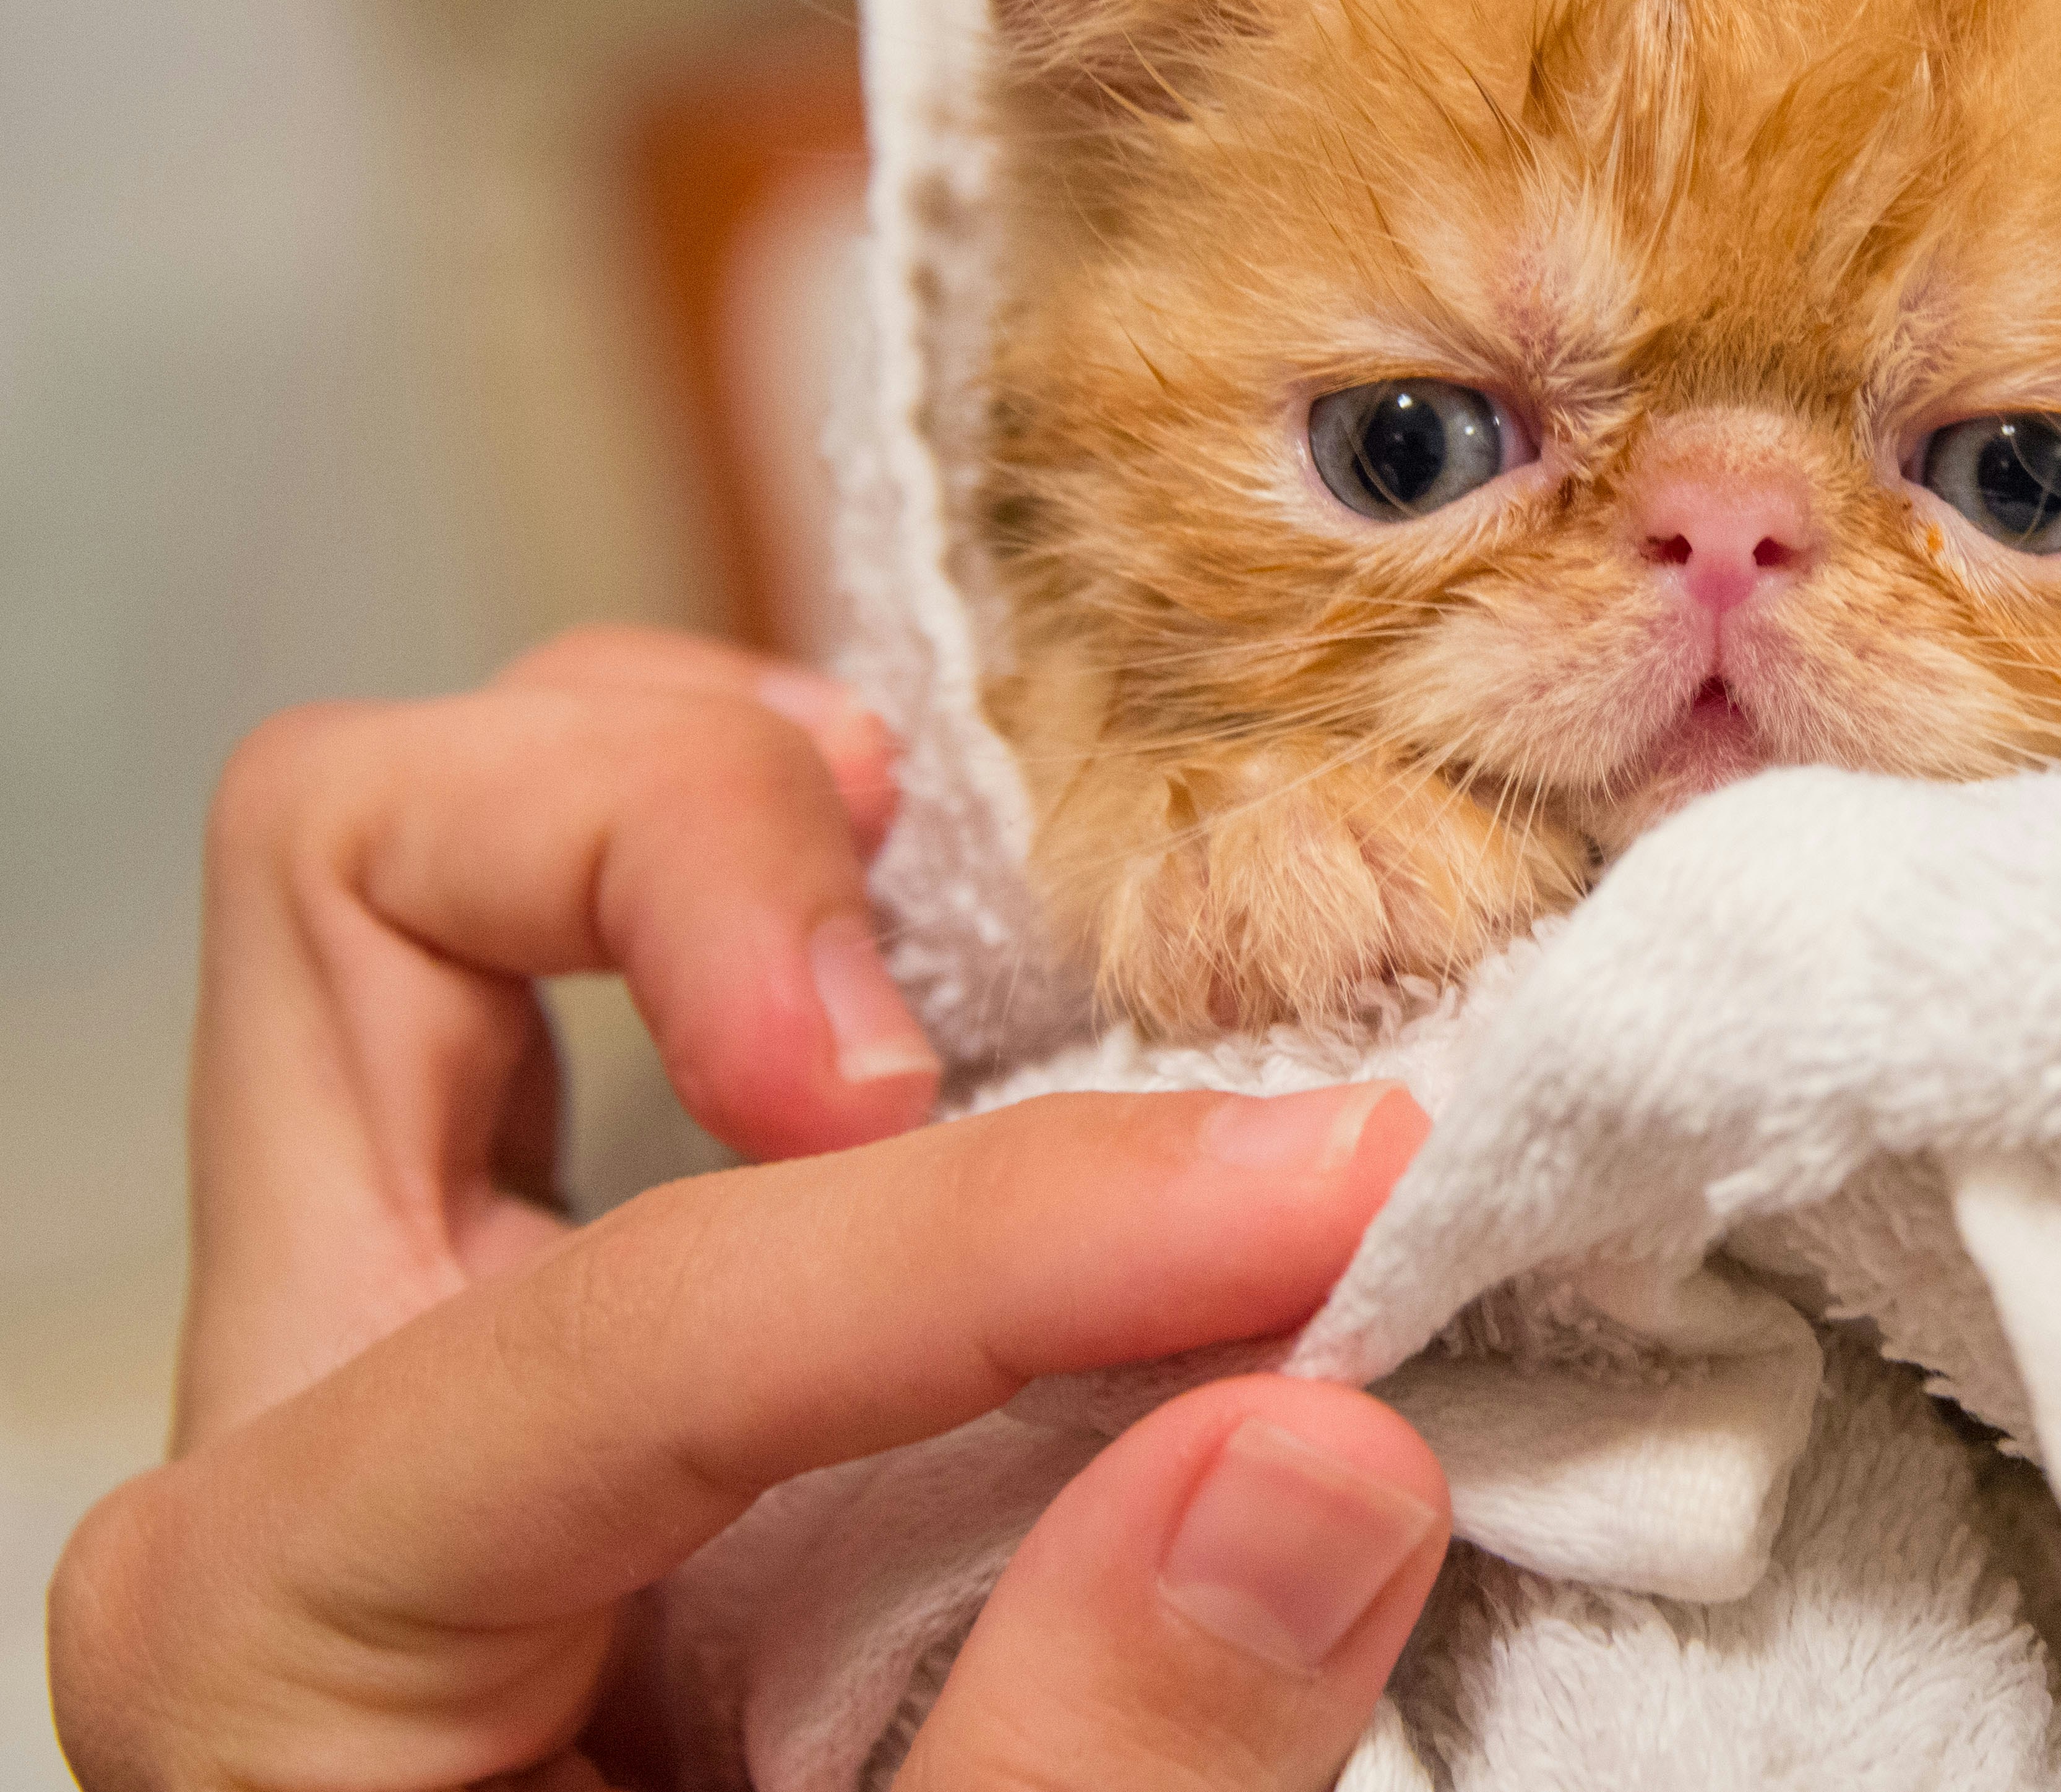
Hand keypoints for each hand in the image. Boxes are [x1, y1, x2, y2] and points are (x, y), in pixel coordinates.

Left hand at [49, 628, 1452, 1790]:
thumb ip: (1086, 1780)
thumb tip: (1319, 1439)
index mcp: (294, 1636)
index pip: (643, 1324)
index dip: (1009, 1244)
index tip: (1326, 1206)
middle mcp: (315, 1416)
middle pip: (363, 885)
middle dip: (678, 850)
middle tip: (941, 1030)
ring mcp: (432, 1336)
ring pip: (451, 854)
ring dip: (728, 806)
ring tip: (973, 921)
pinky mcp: (584, 1317)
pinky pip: (604, 965)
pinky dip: (815, 890)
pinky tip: (992, 979)